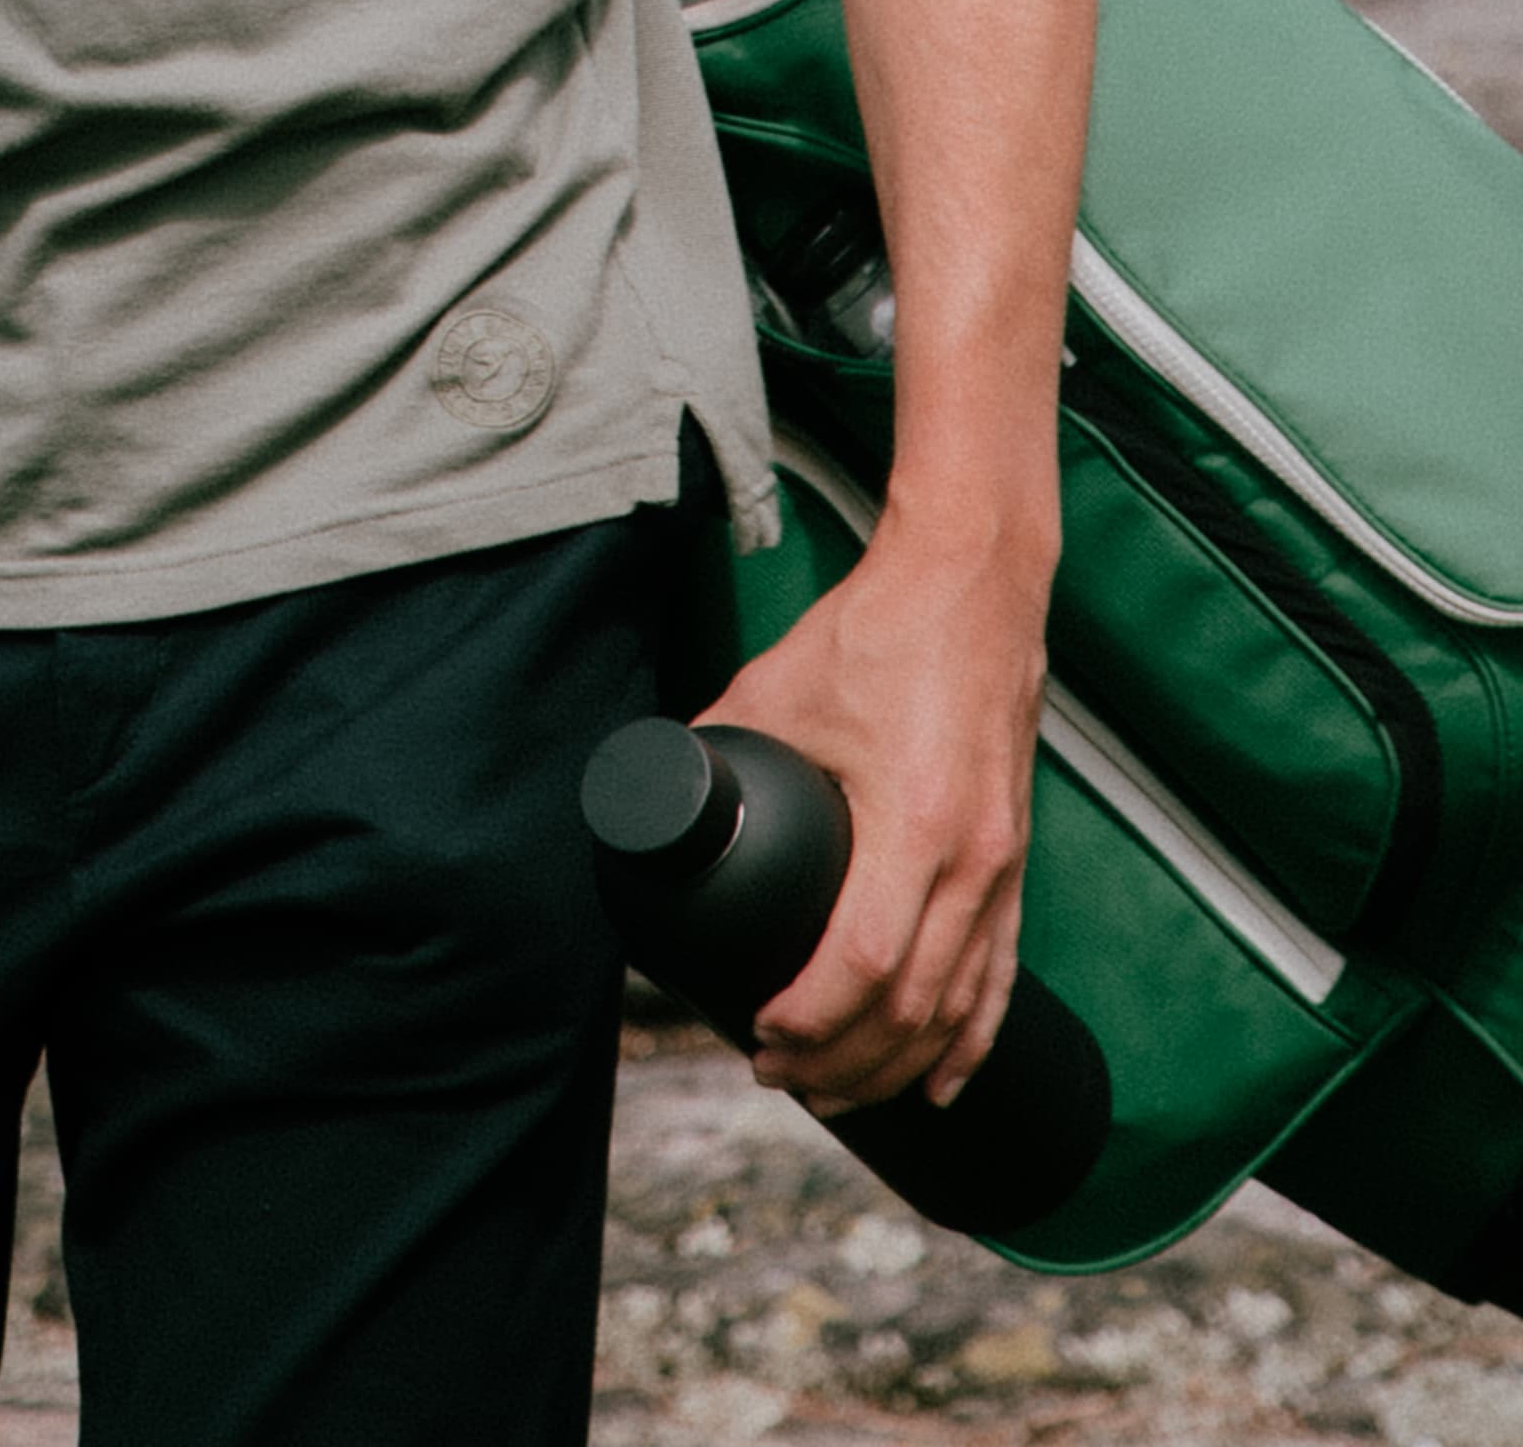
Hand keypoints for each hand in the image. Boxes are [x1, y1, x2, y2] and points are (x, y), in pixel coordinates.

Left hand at [703, 513, 1047, 1116]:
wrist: (975, 583)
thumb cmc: (877, 631)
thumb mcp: (778, 687)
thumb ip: (717, 744)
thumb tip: (659, 796)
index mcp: (916, 821)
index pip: (862, 962)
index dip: (810, 1018)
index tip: (758, 1035)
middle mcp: (972, 859)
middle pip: (910, 1006)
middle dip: (842, 1060)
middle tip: (778, 1074)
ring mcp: (1004, 866)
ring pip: (957, 1005)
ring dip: (897, 1064)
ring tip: (836, 1092)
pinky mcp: (1015, 860)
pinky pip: (999, 973)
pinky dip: (969, 1038)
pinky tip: (940, 1081)